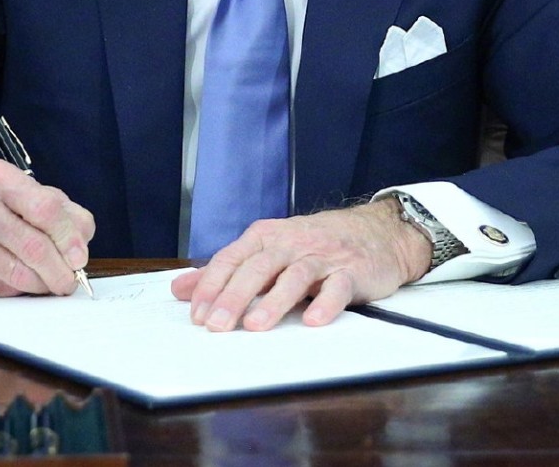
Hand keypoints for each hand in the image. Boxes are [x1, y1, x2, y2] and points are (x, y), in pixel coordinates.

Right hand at [0, 159, 94, 295]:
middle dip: (59, 270)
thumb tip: (80, 249)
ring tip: (51, 283)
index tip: (79, 258)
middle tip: (69, 281)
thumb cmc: (1, 211)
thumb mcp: (34, 198)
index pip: (45, 208)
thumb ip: (67, 215)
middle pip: (32, 245)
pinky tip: (23, 282)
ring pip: (17, 273)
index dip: (68, 238)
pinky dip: (20, 291)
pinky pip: (0, 289)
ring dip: (42, 285)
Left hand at [169, 199, 430, 330]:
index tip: (197, 315)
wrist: (377, 232)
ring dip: (274, 301)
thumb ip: (225, 271)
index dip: (212, 286)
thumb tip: (180, 290)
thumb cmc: (315, 245)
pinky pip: (338, 287)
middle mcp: (291, 243)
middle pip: (258, 267)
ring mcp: (323, 257)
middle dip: (234, 296)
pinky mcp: (352, 271)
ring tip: (256, 326)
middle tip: (217, 326)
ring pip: (295, 276)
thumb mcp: (267, 250)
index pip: (231, 259)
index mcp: (266, 237)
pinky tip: (312, 321)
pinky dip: (325, 303)